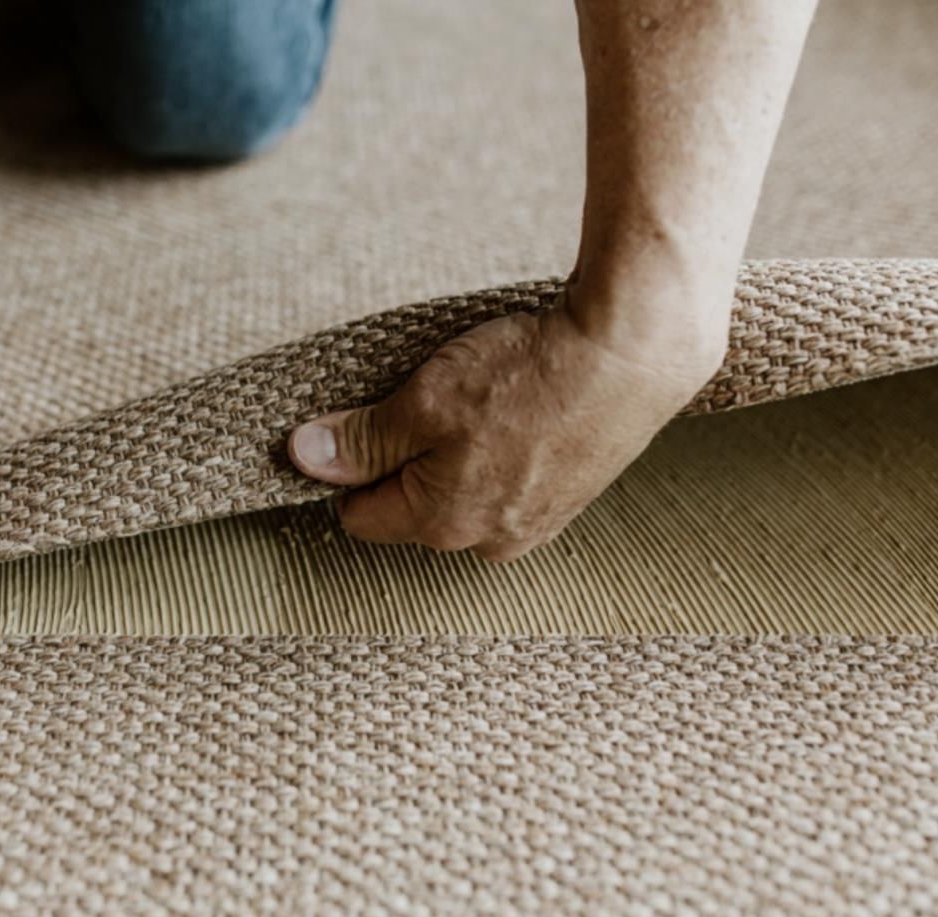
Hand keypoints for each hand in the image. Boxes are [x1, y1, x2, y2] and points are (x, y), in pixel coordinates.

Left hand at [288, 284, 727, 560]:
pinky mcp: (569, 498)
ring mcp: (535, 525)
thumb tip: (304, 459)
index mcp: (443, 525)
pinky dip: (499, 451)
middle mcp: (489, 541)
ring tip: (479, 400)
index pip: (360, 515)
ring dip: (454, 454)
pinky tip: (515, 409)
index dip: (348, 466)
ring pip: (461, 494)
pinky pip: (507, 483)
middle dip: (406, 459)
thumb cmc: (527, 376)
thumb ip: (363, 441)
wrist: (633, 354)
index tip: (360, 422)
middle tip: (426, 400)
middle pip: (412, 508)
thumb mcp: (424, 402)